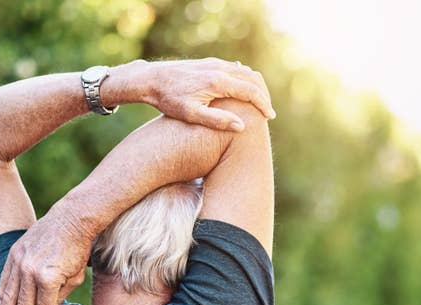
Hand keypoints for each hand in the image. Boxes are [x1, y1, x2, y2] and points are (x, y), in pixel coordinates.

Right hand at [0, 209, 88, 304]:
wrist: (70, 219)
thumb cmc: (78, 249)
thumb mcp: (76, 276)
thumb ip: (62, 295)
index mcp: (47, 278)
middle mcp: (29, 271)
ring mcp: (19, 261)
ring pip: (10, 293)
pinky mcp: (14, 253)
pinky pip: (5, 277)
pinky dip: (2, 291)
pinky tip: (0, 304)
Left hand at [123, 58, 275, 130]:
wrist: (151, 79)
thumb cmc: (169, 100)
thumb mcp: (191, 115)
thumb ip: (217, 120)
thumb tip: (242, 126)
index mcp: (217, 82)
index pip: (250, 92)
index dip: (263, 105)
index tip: (270, 117)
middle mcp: (219, 68)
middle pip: (252, 79)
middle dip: (264, 96)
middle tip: (268, 112)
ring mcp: (214, 63)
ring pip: (245, 72)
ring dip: (255, 87)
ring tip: (259, 104)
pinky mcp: (209, 63)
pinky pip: (235, 69)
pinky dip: (245, 80)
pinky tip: (244, 91)